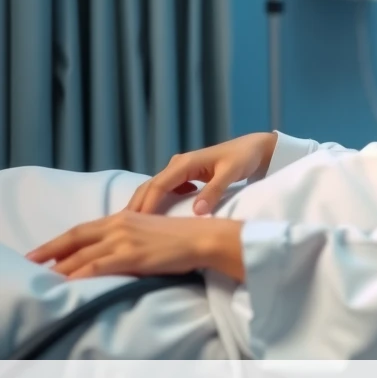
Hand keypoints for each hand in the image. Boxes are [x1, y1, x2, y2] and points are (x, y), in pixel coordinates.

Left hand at [26, 213, 245, 281]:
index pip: (82, 230)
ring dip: (61, 267)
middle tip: (29, 261)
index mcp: (123, 217)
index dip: (58, 241)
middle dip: (49, 251)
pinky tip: (68, 283)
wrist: (204, 237)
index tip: (40, 251)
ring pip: (83, 255)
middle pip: (75, 239)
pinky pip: (98, 266)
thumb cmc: (183, 236)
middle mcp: (120, 225)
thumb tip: (113, 250)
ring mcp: (125, 240)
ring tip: (43, 278)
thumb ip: (129, 236)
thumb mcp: (150, 230)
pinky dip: (80, 274)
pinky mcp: (132, 255)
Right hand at [126, 132, 277, 215]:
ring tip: (132, 227)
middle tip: (122, 229)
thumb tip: (198, 212)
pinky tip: (155, 218)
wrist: (255, 148)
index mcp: (186, 162)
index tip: (136, 223)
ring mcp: (180, 169)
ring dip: (145, 205)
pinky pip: (166, 190)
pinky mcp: (186, 176)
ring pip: (155, 188)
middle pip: (150, 187)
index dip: (147, 204)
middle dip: (137, 206)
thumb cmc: (244, 158)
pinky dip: (157, 202)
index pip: (159, 185)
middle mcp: (178, 164)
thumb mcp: (231, 173)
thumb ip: (214, 191)